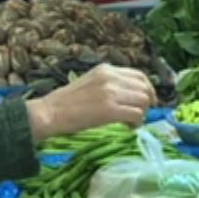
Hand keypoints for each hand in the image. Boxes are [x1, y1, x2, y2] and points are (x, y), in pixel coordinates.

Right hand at [26, 64, 156, 143]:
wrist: (50, 113)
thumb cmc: (66, 102)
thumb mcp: (90, 82)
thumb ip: (109, 84)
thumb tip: (130, 96)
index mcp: (106, 69)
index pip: (139, 75)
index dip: (148, 89)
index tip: (148, 101)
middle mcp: (110, 77)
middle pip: (144, 88)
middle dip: (146, 103)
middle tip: (139, 115)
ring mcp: (110, 93)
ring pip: (143, 101)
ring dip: (141, 114)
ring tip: (131, 123)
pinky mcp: (110, 110)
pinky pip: (136, 115)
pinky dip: (137, 123)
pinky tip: (129, 128)